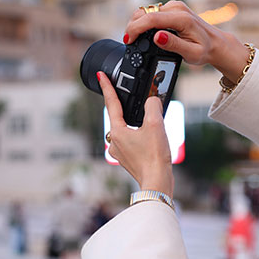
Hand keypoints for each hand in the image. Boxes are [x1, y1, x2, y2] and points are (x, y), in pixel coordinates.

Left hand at [98, 72, 173, 195]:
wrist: (157, 182)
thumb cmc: (154, 157)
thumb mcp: (156, 125)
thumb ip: (152, 106)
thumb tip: (152, 100)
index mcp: (117, 131)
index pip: (111, 104)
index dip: (107, 87)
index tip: (101, 76)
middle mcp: (114, 142)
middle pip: (118, 117)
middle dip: (125, 107)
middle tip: (131, 97)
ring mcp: (120, 152)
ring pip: (125, 130)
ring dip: (134, 124)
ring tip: (149, 124)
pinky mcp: (127, 159)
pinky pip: (131, 141)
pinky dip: (139, 135)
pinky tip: (149, 138)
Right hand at [125, 0, 249, 80]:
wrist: (215, 43)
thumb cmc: (204, 50)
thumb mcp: (192, 54)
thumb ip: (173, 45)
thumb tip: (157, 36)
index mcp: (182, 19)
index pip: (152, 18)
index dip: (136, 29)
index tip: (128, 40)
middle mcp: (177, 8)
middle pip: (145, 12)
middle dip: (133, 26)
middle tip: (130, 42)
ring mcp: (174, 6)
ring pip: (145, 11)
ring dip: (136, 23)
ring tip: (135, 39)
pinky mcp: (171, 7)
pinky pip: (151, 12)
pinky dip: (143, 22)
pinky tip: (144, 33)